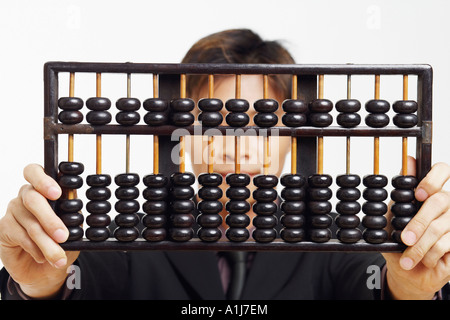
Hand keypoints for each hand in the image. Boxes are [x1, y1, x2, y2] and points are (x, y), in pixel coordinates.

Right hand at [0, 164, 79, 297]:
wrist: (45, 268)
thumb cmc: (61, 241)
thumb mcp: (73, 227)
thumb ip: (72, 216)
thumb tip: (73, 210)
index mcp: (45, 187)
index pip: (35, 171)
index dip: (43, 180)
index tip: (57, 194)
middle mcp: (27, 195)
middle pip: (33, 199)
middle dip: (50, 219)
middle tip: (63, 236)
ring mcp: (14, 210)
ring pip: (30, 224)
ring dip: (47, 243)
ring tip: (59, 257)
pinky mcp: (4, 227)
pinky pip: (21, 236)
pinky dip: (36, 249)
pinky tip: (42, 257)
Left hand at [383, 157, 449, 299]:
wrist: (407, 270)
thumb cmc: (400, 237)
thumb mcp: (394, 213)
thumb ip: (402, 190)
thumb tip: (409, 159)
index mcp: (433, 192)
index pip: (443, 170)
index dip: (432, 179)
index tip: (417, 194)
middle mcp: (449, 203)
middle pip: (441, 201)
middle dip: (419, 222)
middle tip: (405, 238)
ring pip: (441, 227)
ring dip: (421, 245)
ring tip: (408, 257)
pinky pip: (447, 244)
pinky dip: (430, 255)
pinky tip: (423, 260)